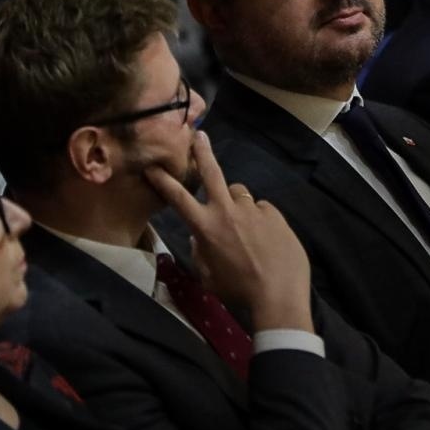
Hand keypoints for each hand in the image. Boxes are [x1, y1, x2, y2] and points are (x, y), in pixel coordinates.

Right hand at [143, 131, 313, 332]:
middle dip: (202, 151)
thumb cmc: (237, 291)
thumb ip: (200, 252)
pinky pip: (262, 210)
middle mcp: (227, 211)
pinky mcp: (274, 213)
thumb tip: (200, 237)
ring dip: (238, 204)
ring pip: (240, 195)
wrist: (278, 294)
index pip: (178, 198)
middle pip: (212, 172)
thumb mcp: (208, 276)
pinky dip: (260, 220)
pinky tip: (267, 239)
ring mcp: (252, 210)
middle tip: (199, 135)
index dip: (163, 180)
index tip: (152, 165)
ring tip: (247, 228)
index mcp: (205, 227)